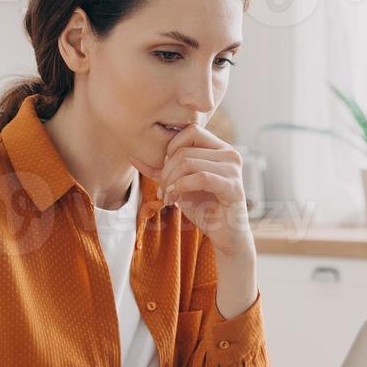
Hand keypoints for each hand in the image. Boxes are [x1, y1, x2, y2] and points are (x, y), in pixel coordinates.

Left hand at [131, 124, 251, 258]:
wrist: (226, 235)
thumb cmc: (205, 208)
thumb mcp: (179, 185)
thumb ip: (160, 170)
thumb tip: (132, 156)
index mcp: (220, 148)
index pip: (191, 131)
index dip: (172, 147)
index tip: (166, 170)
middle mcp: (230, 154)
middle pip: (185, 149)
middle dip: (166, 171)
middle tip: (164, 189)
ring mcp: (233, 170)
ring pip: (189, 162)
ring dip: (171, 181)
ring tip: (170, 197)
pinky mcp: (233, 187)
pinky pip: (201, 178)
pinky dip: (182, 187)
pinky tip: (177, 198)